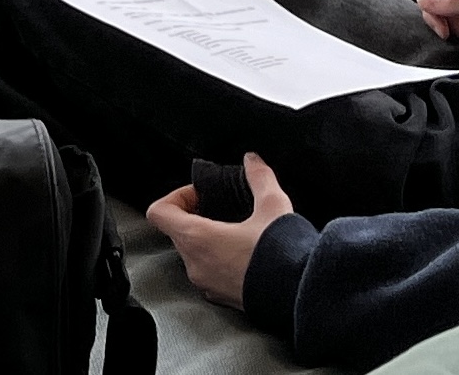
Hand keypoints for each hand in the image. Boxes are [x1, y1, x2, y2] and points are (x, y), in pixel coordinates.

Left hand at [147, 152, 294, 305]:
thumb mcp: (273, 204)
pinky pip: (209, 272)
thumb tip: (253, 161)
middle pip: (177, 231)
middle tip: (222, 209)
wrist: (300, 295)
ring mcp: (207, 284)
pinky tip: (246, 253)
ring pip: (193, 254)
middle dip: (195, 216)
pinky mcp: (222, 297)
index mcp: (198, 238)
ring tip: (237, 230)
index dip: (177, 196)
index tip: (202, 194)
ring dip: (207, 238)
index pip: (159, 212)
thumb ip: (259, 177)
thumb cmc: (281, 254)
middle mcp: (195, 264)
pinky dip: (219, 259)